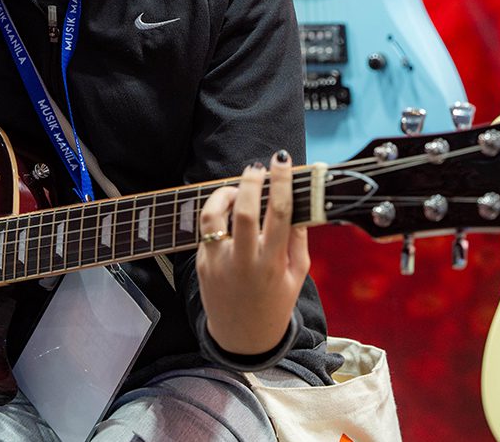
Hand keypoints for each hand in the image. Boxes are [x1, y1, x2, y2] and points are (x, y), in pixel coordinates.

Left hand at [196, 151, 309, 354]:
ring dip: (223, 195)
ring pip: (212, 216)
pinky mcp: (201, 265)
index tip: (282, 161)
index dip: (280, 182)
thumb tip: (298, 204)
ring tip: (236, 189)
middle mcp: (243, 262)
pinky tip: (229, 214)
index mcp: (272, 264)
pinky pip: (207, 232)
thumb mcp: (297, 276)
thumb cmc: (275, 304)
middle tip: (256, 168)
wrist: (243, 338)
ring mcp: (218, 263)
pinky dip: (218, 217)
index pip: (278, 213)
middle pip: (242, 210)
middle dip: (249, 181)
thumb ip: (297, 240)